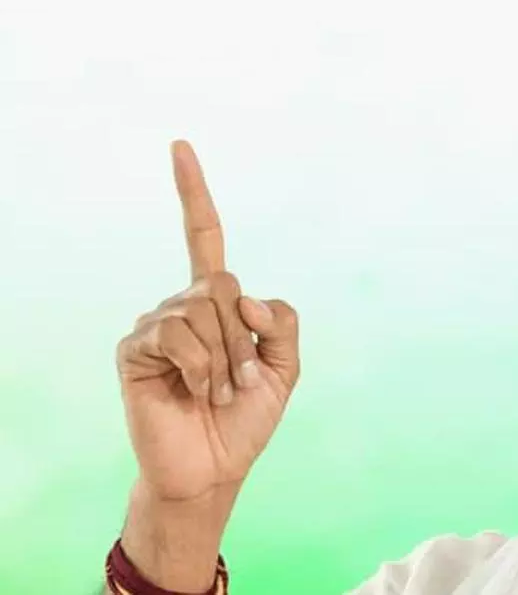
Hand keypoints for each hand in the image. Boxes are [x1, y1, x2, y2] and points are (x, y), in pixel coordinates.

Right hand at [117, 140, 299, 502]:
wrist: (215, 467)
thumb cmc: (246, 417)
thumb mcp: (286, 368)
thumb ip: (281, 324)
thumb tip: (243, 296)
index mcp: (217, 303)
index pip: (204, 237)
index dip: (193, 194)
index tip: (180, 147)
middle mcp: (182, 304)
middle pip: (222, 283)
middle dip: (245, 338)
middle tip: (243, 380)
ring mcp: (156, 325)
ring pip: (204, 308)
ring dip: (227, 358)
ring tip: (220, 392)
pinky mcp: (136, 349)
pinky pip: (178, 334)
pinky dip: (202, 367)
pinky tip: (196, 392)